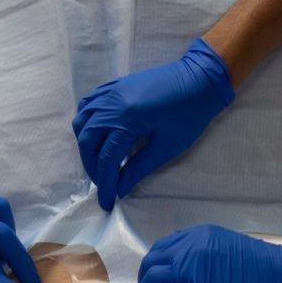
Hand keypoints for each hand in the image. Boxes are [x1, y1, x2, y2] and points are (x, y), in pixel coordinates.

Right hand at [72, 37, 233, 209]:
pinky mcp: (115, 85)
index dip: (105, 184)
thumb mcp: (166, 147)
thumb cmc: (188, 116)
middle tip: (103, 182)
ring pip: (82, 120)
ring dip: (85, 144)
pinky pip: (89, 103)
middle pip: (87, 140)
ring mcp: (111, 92)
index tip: (106, 203)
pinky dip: (87, 121)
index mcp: (127, 120)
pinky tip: (97, 133)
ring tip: (98, 160)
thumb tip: (119, 189)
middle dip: (91, 166)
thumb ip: (138, 168)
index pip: (107, 159)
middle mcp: (112, 104)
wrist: (199, 79)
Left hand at [135, 225, 281, 282]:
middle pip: (154, 260)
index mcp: (200, 235)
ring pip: (154, 277)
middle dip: (145, 276)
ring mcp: (193, 268)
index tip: (153, 274)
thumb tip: (188, 272)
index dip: (154, 262)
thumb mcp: (228, 249)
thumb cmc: (266, 267)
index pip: (164, 246)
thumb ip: (205, 255)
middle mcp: (191, 247)